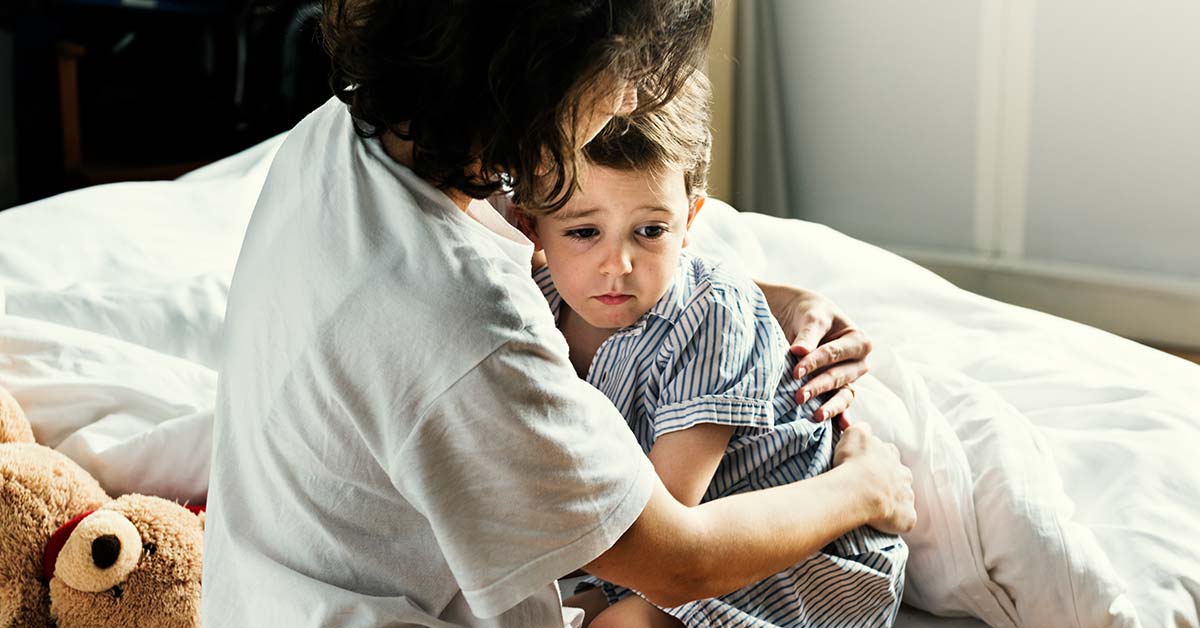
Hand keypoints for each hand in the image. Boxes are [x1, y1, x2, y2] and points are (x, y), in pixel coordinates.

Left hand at [756, 282, 871, 426]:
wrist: (802, 317)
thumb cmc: (810, 313)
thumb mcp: (811, 317)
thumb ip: (808, 335)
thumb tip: (799, 351)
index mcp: (858, 340)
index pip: (835, 354)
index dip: (816, 362)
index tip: (796, 370)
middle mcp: (859, 362)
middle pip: (839, 376)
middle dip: (819, 386)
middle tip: (799, 396)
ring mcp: (849, 379)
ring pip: (843, 395)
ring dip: (830, 406)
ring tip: (816, 417)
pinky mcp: (838, 391)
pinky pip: (841, 405)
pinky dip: (839, 417)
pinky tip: (838, 429)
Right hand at [832, 423, 914, 534]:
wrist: (858, 490)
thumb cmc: (853, 463)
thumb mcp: (854, 434)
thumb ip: (862, 429)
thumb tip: (865, 429)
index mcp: (890, 454)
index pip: (888, 453)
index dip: (877, 460)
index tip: (866, 466)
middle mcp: (903, 473)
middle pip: (899, 475)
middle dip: (889, 480)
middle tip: (871, 487)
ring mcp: (907, 496)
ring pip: (903, 497)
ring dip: (893, 500)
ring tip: (875, 506)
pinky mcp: (907, 516)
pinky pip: (905, 519)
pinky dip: (897, 521)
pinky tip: (883, 521)